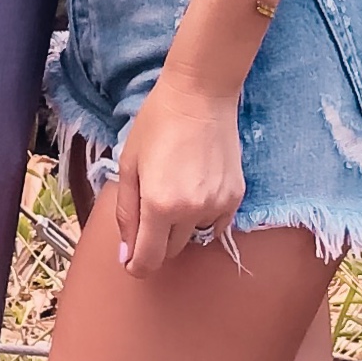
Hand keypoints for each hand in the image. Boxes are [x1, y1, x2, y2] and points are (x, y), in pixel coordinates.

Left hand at [110, 70, 244, 274]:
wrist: (200, 95)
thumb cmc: (158, 124)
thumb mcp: (129, 166)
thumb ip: (126, 213)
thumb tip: (127, 254)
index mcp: (158, 205)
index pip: (149, 259)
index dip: (136, 265)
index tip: (131, 260)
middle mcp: (191, 211)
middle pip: (171, 251)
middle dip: (156, 240)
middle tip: (150, 208)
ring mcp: (217, 205)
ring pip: (193, 237)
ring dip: (180, 226)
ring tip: (175, 189)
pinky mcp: (235, 197)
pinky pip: (215, 224)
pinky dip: (202, 216)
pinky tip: (195, 189)